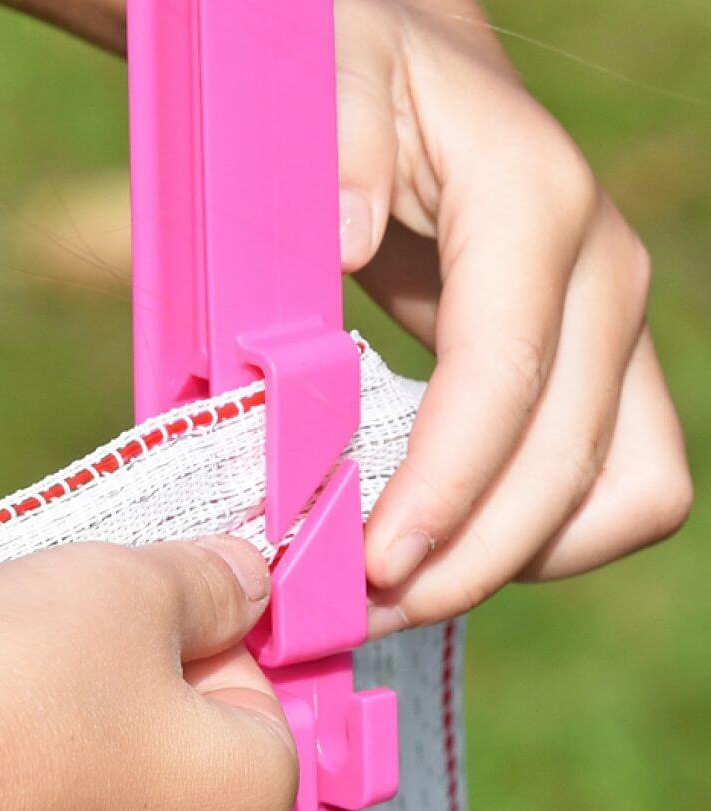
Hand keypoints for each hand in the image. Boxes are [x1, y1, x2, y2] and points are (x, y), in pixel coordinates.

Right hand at [0, 538, 294, 810]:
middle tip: (69, 647)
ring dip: (62, 756)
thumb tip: (246, 580)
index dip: (209, 645)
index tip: (150, 614)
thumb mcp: (132, 588)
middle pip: (177, 770)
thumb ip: (211, 582)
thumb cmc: (14, 685)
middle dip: (136, 698)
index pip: (262, 713)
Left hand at [333, 0, 691, 636]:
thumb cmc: (352, 77)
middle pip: (572, 468)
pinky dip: (527, 536)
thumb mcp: (327, 72)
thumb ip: (338, 140)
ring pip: (614, 496)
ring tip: (400, 590)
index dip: (446, 492)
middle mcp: (596, 276)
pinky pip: (598, 487)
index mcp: (531, 206)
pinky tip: (444, 544)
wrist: (398, 74)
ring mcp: (605, 329)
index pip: (507, 381)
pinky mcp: (589, 369)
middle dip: (469, 556)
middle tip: (362, 606)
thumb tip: (351, 236)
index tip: (370, 564)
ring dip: (507, 560)